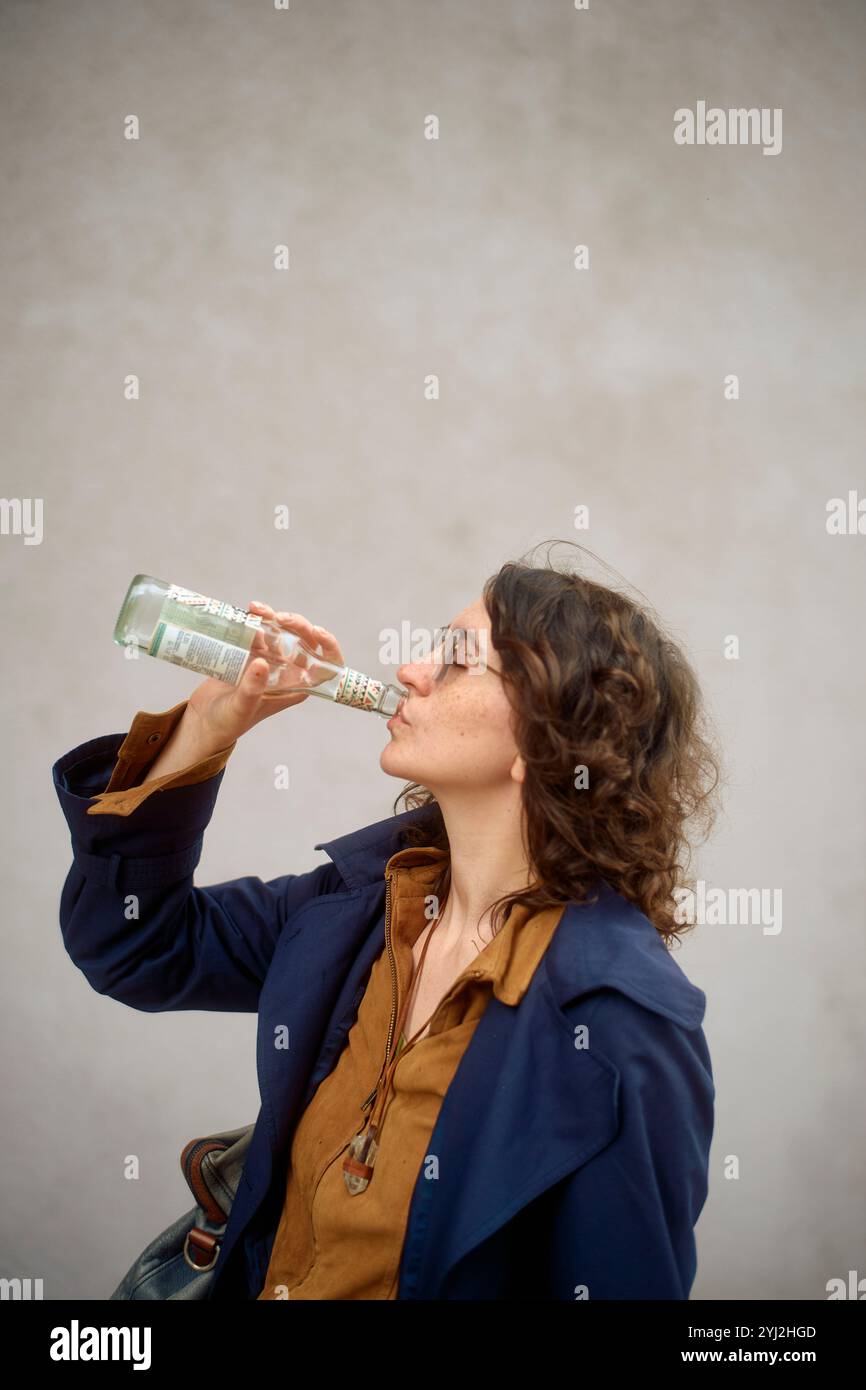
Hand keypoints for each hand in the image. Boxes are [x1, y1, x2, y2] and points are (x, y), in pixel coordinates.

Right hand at [182, 601, 345, 749]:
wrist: (202, 722)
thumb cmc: (227, 722)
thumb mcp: (241, 707)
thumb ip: (252, 689)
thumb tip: (262, 663)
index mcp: (295, 687)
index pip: (324, 666)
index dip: (328, 646)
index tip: (317, 632)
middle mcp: (286, 672)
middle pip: (303, 642)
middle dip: (297, 625)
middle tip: (279, 617)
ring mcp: (268, 661)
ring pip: (280, 633)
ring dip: (272, 618)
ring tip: (256, 609)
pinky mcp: (249, 654)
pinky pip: (258, 632)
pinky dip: (256, 620)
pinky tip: (249, 611)